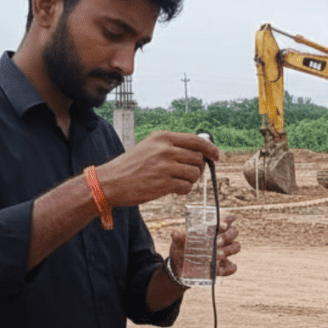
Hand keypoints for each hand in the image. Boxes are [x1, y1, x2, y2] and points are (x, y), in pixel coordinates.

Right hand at [97, 131, 219, 207]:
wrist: (111, 181)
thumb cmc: (131, 166)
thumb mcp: (150, 147)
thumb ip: (172, 146)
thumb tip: (199, 151)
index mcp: (162, 137)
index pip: (196, 140)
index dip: (210, 149)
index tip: (216, 155)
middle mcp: (165, 149)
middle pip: (198, 158)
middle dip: (198, 168)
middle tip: (189, 174)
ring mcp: (165, 166)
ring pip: (195, 173)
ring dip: (191, 180)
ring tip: (178, 182)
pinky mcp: (164, 183)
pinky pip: (187, 186)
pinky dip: (184, 190)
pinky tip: (173, 189)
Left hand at [167, 214, 240, 279]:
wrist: (179, 267)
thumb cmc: (181, 249)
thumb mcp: (177, 242)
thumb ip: (178, 237)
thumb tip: (175, 234)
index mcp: (212, 230)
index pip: (225, 220)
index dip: (227, 220)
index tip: (222, 225)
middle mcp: (220, 239)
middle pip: (234, 232)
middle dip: (227, 236)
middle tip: (217, 242)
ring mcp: (223, 253)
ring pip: (236, 247)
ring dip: (229, 250)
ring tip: (217, 255)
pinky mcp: (223, 267)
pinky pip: (231, 267)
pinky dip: (229, 268)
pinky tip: (220, 269)